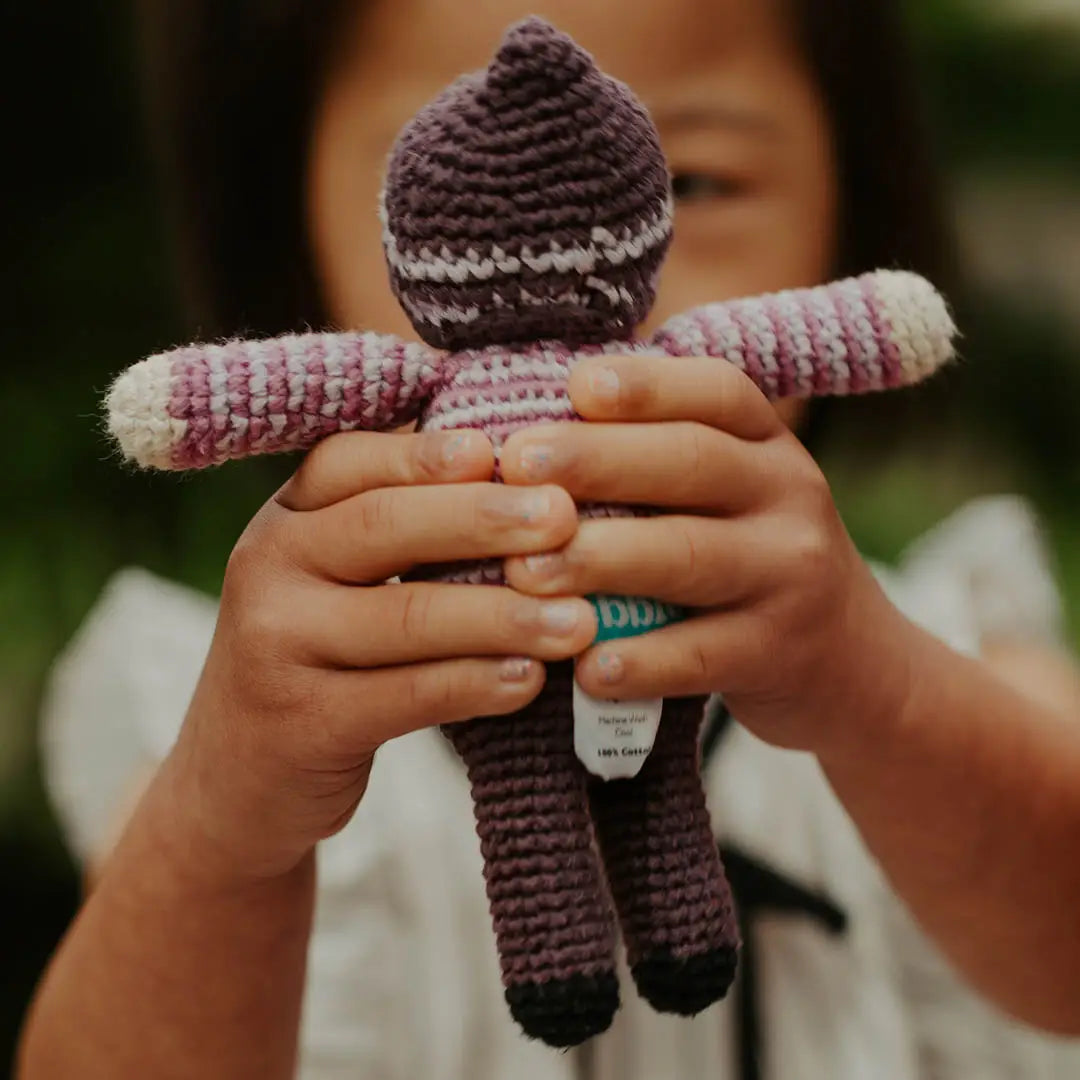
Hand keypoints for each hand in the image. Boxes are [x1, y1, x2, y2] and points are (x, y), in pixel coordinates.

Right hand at [163, 429, 596, 882]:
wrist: (237, 778)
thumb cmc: (320, 655)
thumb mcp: (334, 575)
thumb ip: (400, 521)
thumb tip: (510, 465)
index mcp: (287, 518)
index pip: (349, 462)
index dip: (426, 454)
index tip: (500, 452)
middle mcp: (268, 567)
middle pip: (382, 526)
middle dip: (482, 519)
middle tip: (564, 518)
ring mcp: (277, 647)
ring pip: (405, 616)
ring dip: (502, 615)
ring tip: (579, 619)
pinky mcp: (303, 725)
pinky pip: (405, 696)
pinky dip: (475, 684)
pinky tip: (530, 680)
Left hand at [500, 355, 914, 756]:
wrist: (852, 662)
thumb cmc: (750, 558)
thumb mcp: (733, 491)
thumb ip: (658, 455)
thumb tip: (535, 422)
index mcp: (767, 443)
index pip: (715, 392)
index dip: (646, 385)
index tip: (575, 386)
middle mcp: (788, 495)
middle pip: (692, 462)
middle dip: (597, 461)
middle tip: (515, 466)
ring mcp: (789, 576)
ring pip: (691, 555)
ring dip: (602, 559)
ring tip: (525, 570)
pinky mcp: (777, 653)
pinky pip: (701, 655)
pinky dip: (641, 661)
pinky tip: (585, 665)